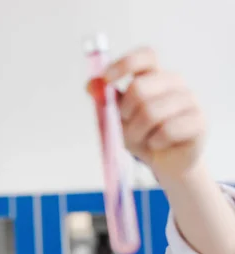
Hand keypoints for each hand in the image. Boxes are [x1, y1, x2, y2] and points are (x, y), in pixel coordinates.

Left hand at [90, 47, 206, 181]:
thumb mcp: (118, 117)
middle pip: (140, 88)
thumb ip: (106, 100)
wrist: (165, 161)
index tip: (106, 79)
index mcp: (154, 76)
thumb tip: (90, 85)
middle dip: (125, 112)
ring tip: (142, 139)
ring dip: (137, 132)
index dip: (124, 64)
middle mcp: (174, 83)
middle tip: (126, 126)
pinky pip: (167, 131)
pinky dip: (154, 142)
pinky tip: (157, 144)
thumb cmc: (142, 135)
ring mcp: (189, 99)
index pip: (144, 57)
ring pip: (151, 113)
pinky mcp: (199, 121)